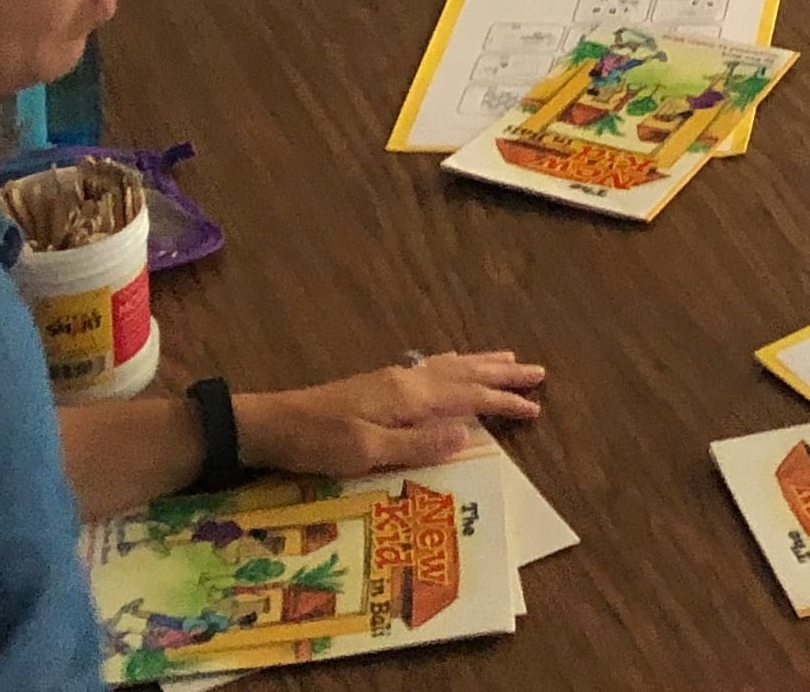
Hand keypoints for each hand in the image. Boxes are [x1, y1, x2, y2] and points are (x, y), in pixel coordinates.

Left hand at [240, 352, 543, 480]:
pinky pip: (432, 368)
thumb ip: (419, 442)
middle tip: (538, 371)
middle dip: (501, 375)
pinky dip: (453, 365)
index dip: (503, 401)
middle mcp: (406, 380)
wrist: (271, 425)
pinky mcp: (378, 385)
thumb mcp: (368, 451)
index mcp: (409, 396)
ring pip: (449, 366)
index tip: (536, 405)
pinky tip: (451, 365)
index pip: (468, 396)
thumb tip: (470, 433)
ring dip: (480, 364)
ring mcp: (391, 379)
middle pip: (464, 373)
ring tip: (507, 359)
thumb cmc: (318, 443)